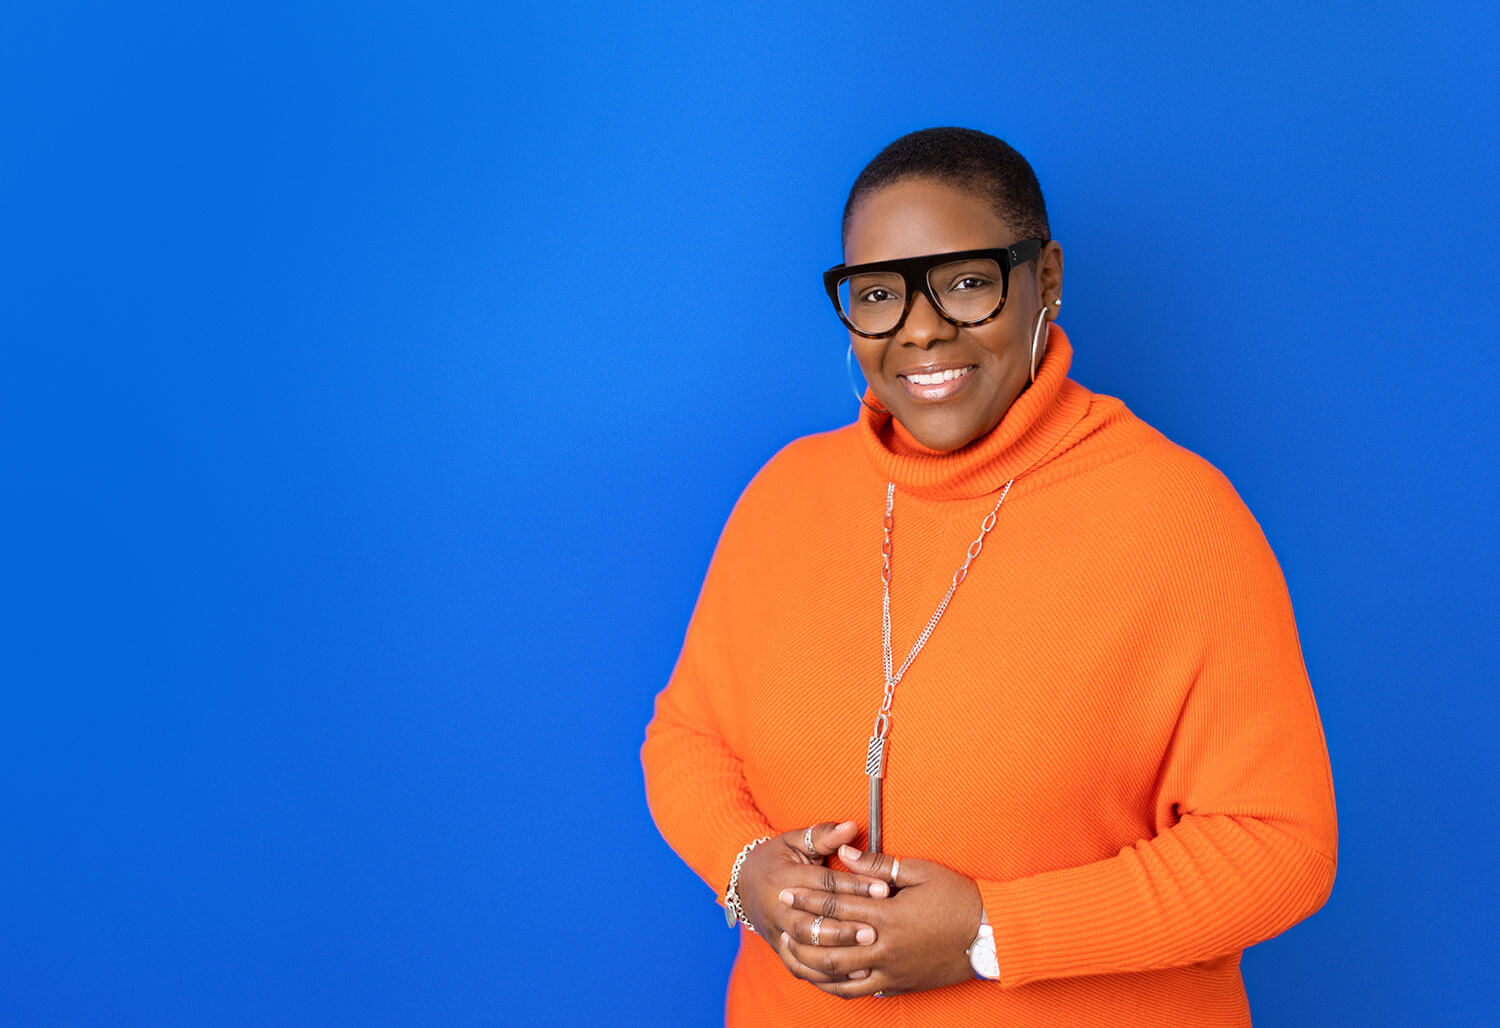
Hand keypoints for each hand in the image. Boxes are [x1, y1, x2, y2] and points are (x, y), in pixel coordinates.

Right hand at [737, 822, 889, 982]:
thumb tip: (852, 827)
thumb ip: (823, 835)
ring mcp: (777, 933)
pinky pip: (802, 969)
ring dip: (836, 955)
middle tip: (874, 930)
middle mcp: (778, 909)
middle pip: (810, 924)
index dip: (854, 886)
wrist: (742, 883)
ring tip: (866, 954)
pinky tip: (853, 975)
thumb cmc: (775, 858)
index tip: (883, 889)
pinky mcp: (780, 951)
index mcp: (783, 878)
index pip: (822, 884)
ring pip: (805, 952)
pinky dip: (826, 976)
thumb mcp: (794, 840)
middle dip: (843, 929)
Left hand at [777, 845, 982, 998]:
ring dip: (814, 967)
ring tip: (796, 957)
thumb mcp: (920, 871)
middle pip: (830, 946)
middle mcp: (884, 948)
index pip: (836, 908)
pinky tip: (828, 979)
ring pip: (842, 976)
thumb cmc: (958, 898)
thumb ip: (878, 865)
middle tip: (781, 928)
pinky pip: (863, 991)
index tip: (786, 893)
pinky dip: (840, 987)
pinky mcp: (901, 984)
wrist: (991, 935)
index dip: (807, 900)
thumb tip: (846, 853)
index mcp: (887, 916)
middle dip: (802, 936)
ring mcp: (892, 971)